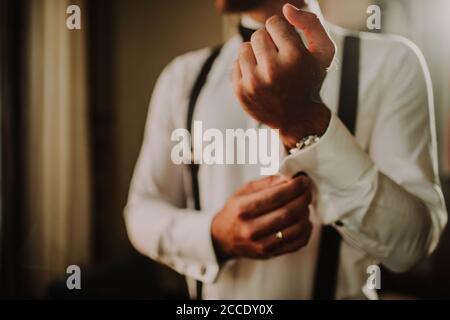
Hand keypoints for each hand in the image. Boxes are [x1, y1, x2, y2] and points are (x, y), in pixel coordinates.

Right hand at [211, 175, 312, 261]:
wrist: (224, 238)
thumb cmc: (236, 211)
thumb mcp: (244, 191)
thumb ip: (267, 183)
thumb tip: (290, 178)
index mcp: (243, 209)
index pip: (275, 196)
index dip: (294, 187)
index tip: (303, 180)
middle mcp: (251, 229)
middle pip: (288, 212)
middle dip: (303, 198)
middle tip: (307, 191)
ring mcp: (262, 244)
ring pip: (296, 228)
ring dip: (306, 213)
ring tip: (304, 205)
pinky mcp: (271, 254)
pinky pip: (298, 242)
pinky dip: (307, 229)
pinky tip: (303, 220)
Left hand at [232, 4, 334, 147]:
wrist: (297, 118)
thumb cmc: (310, 80)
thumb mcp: (324, 52)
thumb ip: (312, 23)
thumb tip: (285, 9)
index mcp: (294, 57)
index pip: (274, 22)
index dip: (281, 31)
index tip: (287, 44)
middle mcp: (272, 70)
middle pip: (258, 34)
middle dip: (268, 42)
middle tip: (278, 58)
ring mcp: (254, 82)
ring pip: (244, 47)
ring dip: (256, 54)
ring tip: (268, 68)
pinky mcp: (241, 91)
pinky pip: (236, 64)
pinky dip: (246, 69)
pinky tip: (260, 79)